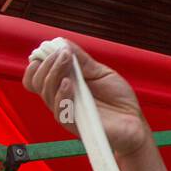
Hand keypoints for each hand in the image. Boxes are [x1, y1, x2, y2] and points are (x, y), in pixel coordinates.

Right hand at [22, 39, 151, 157]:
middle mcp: (61, 99)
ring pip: (47, 94)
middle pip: (37, 83)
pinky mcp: (76, 127)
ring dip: (54, 73)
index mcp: (63, 86)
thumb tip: (61, 43)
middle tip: (63, 54)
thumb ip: (81, 60)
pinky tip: (69, 84)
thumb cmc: (118, 98)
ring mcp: (68, 113)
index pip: (35, 77)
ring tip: (67, 61)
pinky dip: (62, 95)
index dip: (36, 64)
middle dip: (47, 64)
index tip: (48, 50)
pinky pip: (60, 113)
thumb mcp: (100, 72)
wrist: (134, 121)